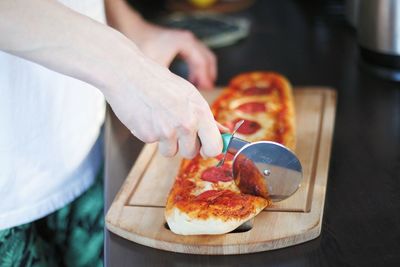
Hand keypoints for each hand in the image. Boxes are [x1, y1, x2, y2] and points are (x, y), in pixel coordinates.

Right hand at [105, 52, 221, 157]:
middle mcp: (186, 123)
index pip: (215, 147)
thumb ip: (204, 116)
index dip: (210, 150)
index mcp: (200, 112)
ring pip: (171, 152)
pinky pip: (153, 144)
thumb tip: (223, 131)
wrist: (128, 74)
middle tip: (175, 128)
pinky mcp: (148, 135)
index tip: (205, 148)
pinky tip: (146, 117)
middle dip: (184, 146)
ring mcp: (166, 131)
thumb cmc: (158, 81)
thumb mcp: (188, 94)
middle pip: (191, 153)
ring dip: (166, 142)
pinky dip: (149, 134)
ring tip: (159, 120)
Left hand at [127, 23, 216, 89]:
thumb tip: (177, 99)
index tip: (205, 92)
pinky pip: (195, 56)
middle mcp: (188, 39)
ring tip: (199, 88)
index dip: (204, 79)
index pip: (202, 63)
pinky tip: (191, 80)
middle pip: (207, 59)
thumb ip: (168, 82)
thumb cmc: (141, 46)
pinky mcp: (180, 42)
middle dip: (208, 76)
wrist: (130, 30)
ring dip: (203, 72)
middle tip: (206, 92)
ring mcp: (185, 39)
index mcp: (185, 43)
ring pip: (203, 57)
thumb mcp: (155, 67)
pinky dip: (196, 68)